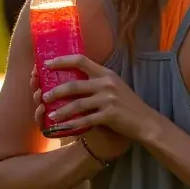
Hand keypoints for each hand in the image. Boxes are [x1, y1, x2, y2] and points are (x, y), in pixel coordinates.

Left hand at [43, 55, 158, 144]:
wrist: (145, 121)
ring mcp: (108, 100)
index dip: (62, 61)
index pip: (80, 60)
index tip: (47, 63)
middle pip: (74, 85)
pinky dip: (73, 125)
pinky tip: (64, 128)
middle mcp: (106, 83)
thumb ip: (97, 80)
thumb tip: (73, 78)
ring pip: (77, 104)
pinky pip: (86, 120)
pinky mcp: (109, 115)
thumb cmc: (127, 103)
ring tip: (51, 115)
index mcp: (106, 73)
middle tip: (44, 96)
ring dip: (62, 111)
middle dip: (56, 91)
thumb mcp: (114, 85)